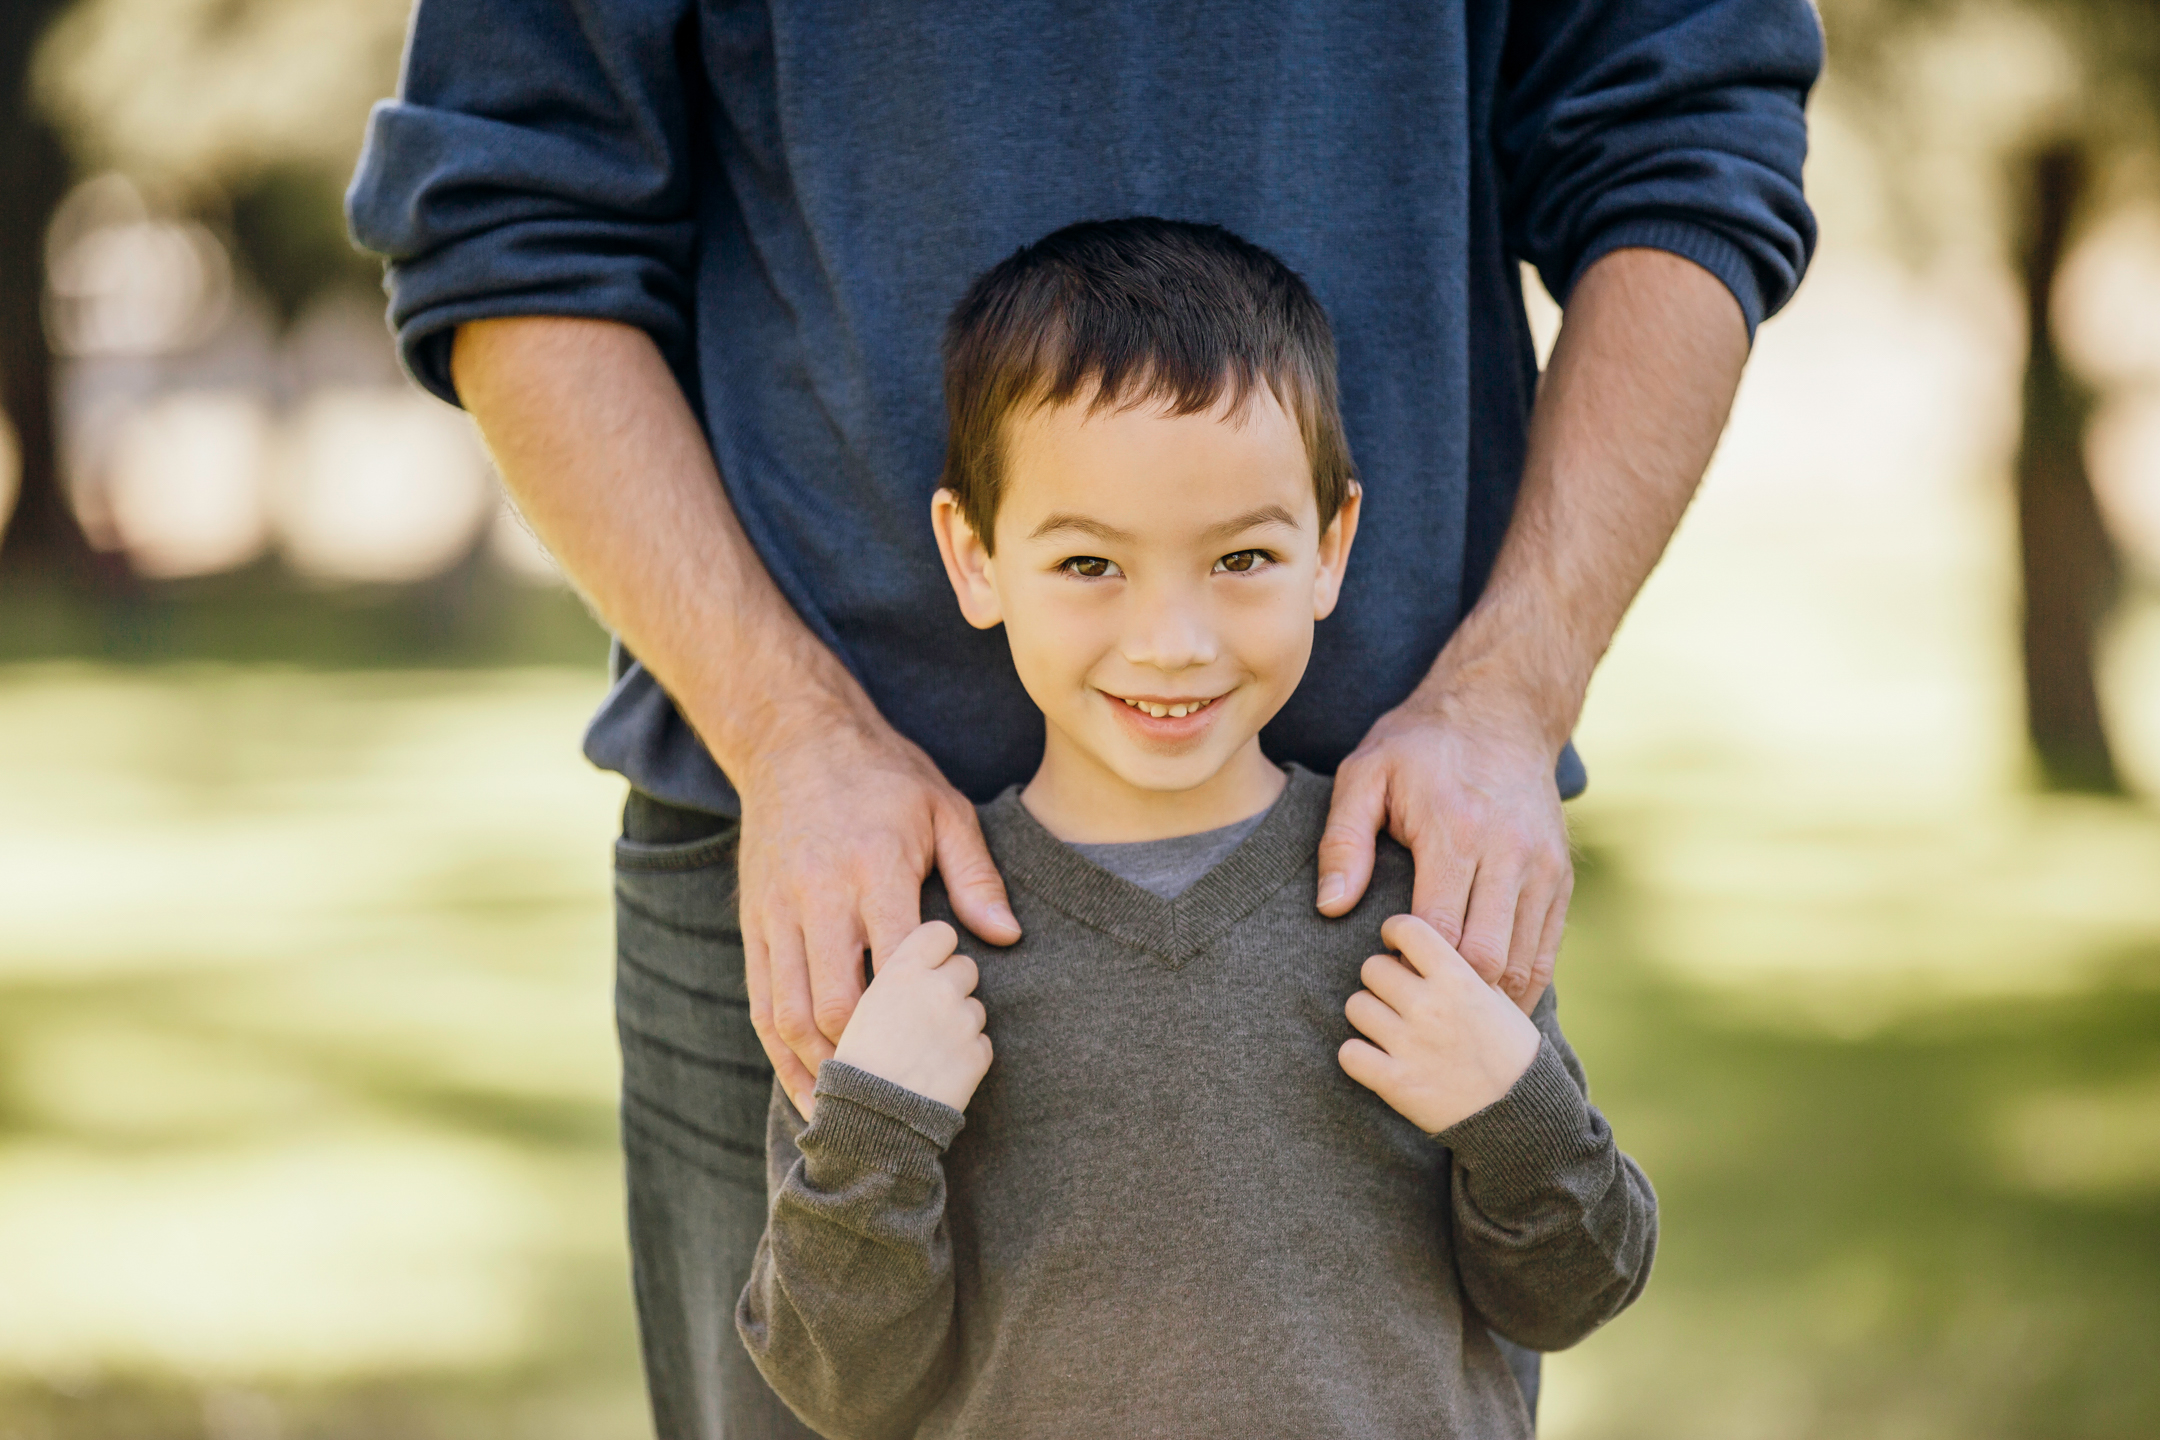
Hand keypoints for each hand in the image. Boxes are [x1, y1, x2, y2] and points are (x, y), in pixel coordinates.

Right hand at [738, 711, 1018, 1115]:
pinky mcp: (753, 925)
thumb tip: (1005, 937)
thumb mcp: (944, 809)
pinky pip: (760, 1002)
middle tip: (906, 1088)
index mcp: (873, 868)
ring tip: (858, 1105)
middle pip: (836, 1002)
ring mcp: (777, 914)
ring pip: (788, 1013)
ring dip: (821, 1066)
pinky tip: (810, 1081)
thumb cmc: (884, 777)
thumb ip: (975, 876)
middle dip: (870, 1054)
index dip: (920, 1013)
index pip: (896, 961)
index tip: (949, 1042)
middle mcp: (817, 896)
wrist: (794, 741)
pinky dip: (782, 1051)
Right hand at [830, 921, 992, 1111]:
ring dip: (958, 1021)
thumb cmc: (853, 1061)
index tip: (924, 966)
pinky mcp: (977, 1056)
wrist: (867, 1121)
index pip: (939, 934)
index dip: (934, 949)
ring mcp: (961, 1022)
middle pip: (963, 966)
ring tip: (923, 1047)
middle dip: (950, 985)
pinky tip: (937, 1070)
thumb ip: (900, 972)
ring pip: (975, 1006)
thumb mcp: (858, 1004)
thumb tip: (945, 953)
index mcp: (902, 971)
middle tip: (922, 1012)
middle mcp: (937, 989)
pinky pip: (982, 1044)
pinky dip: (966, 1056)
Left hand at [1317, 691, 1570, 1011]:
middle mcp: (1509, 851)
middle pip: (1485, 956)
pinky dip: (1519, 982)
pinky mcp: (1561, 877)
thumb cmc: (1419, 747)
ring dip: (1485, 995)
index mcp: (1455, 829)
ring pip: (1521, 962)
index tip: (1384, 969)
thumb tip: (1331, 907)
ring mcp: (1542, 866)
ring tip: (1444, 1009)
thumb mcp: (1365, 775)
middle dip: (1448, 990)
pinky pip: (1547, 950)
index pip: (1438, 930)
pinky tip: (1485, 998)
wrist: (1501, 712)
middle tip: (1411, 1000)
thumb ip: (1343, 841)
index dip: (1409, 964)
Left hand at [1339, 914, 1541, 1133]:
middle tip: (1398, 998)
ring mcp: (1411, 1045)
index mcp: (1459, 978)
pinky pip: (1348, 1053)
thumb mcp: (1499, 998)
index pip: (1406, 928)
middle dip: (1382, 980)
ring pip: (1355, 1006)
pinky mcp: (1396, 1083)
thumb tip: (1419, 946)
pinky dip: (1357, 1056)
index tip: (1398, 948)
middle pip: (1372, 967)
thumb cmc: (1512, 1051)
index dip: (1395, 933)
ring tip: (1390, 1029)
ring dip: (1368, 1016)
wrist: (1523, 1114)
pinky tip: (1376, 1059)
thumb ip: (1459, 968)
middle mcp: (1431, 1006)